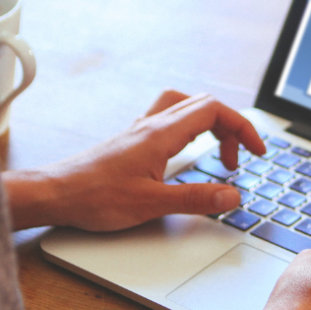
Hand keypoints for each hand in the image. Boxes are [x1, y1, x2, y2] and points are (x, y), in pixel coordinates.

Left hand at [3, 91, 264, 231]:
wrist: (54, 194)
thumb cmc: (94, 197)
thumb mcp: (152, 204)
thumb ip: (196, 199)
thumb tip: (232, 195)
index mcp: (161, 133)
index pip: (215, 111)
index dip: (242, 127)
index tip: (256, 151)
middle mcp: (152, 125)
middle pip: (204, 105)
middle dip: (231, 128)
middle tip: (239, 159)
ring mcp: (141, 131)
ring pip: (186, 108)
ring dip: (210, 124)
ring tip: (218, 154)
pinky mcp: (132, 142)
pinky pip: (170, 120)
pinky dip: (190, 130)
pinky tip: (186, 154)